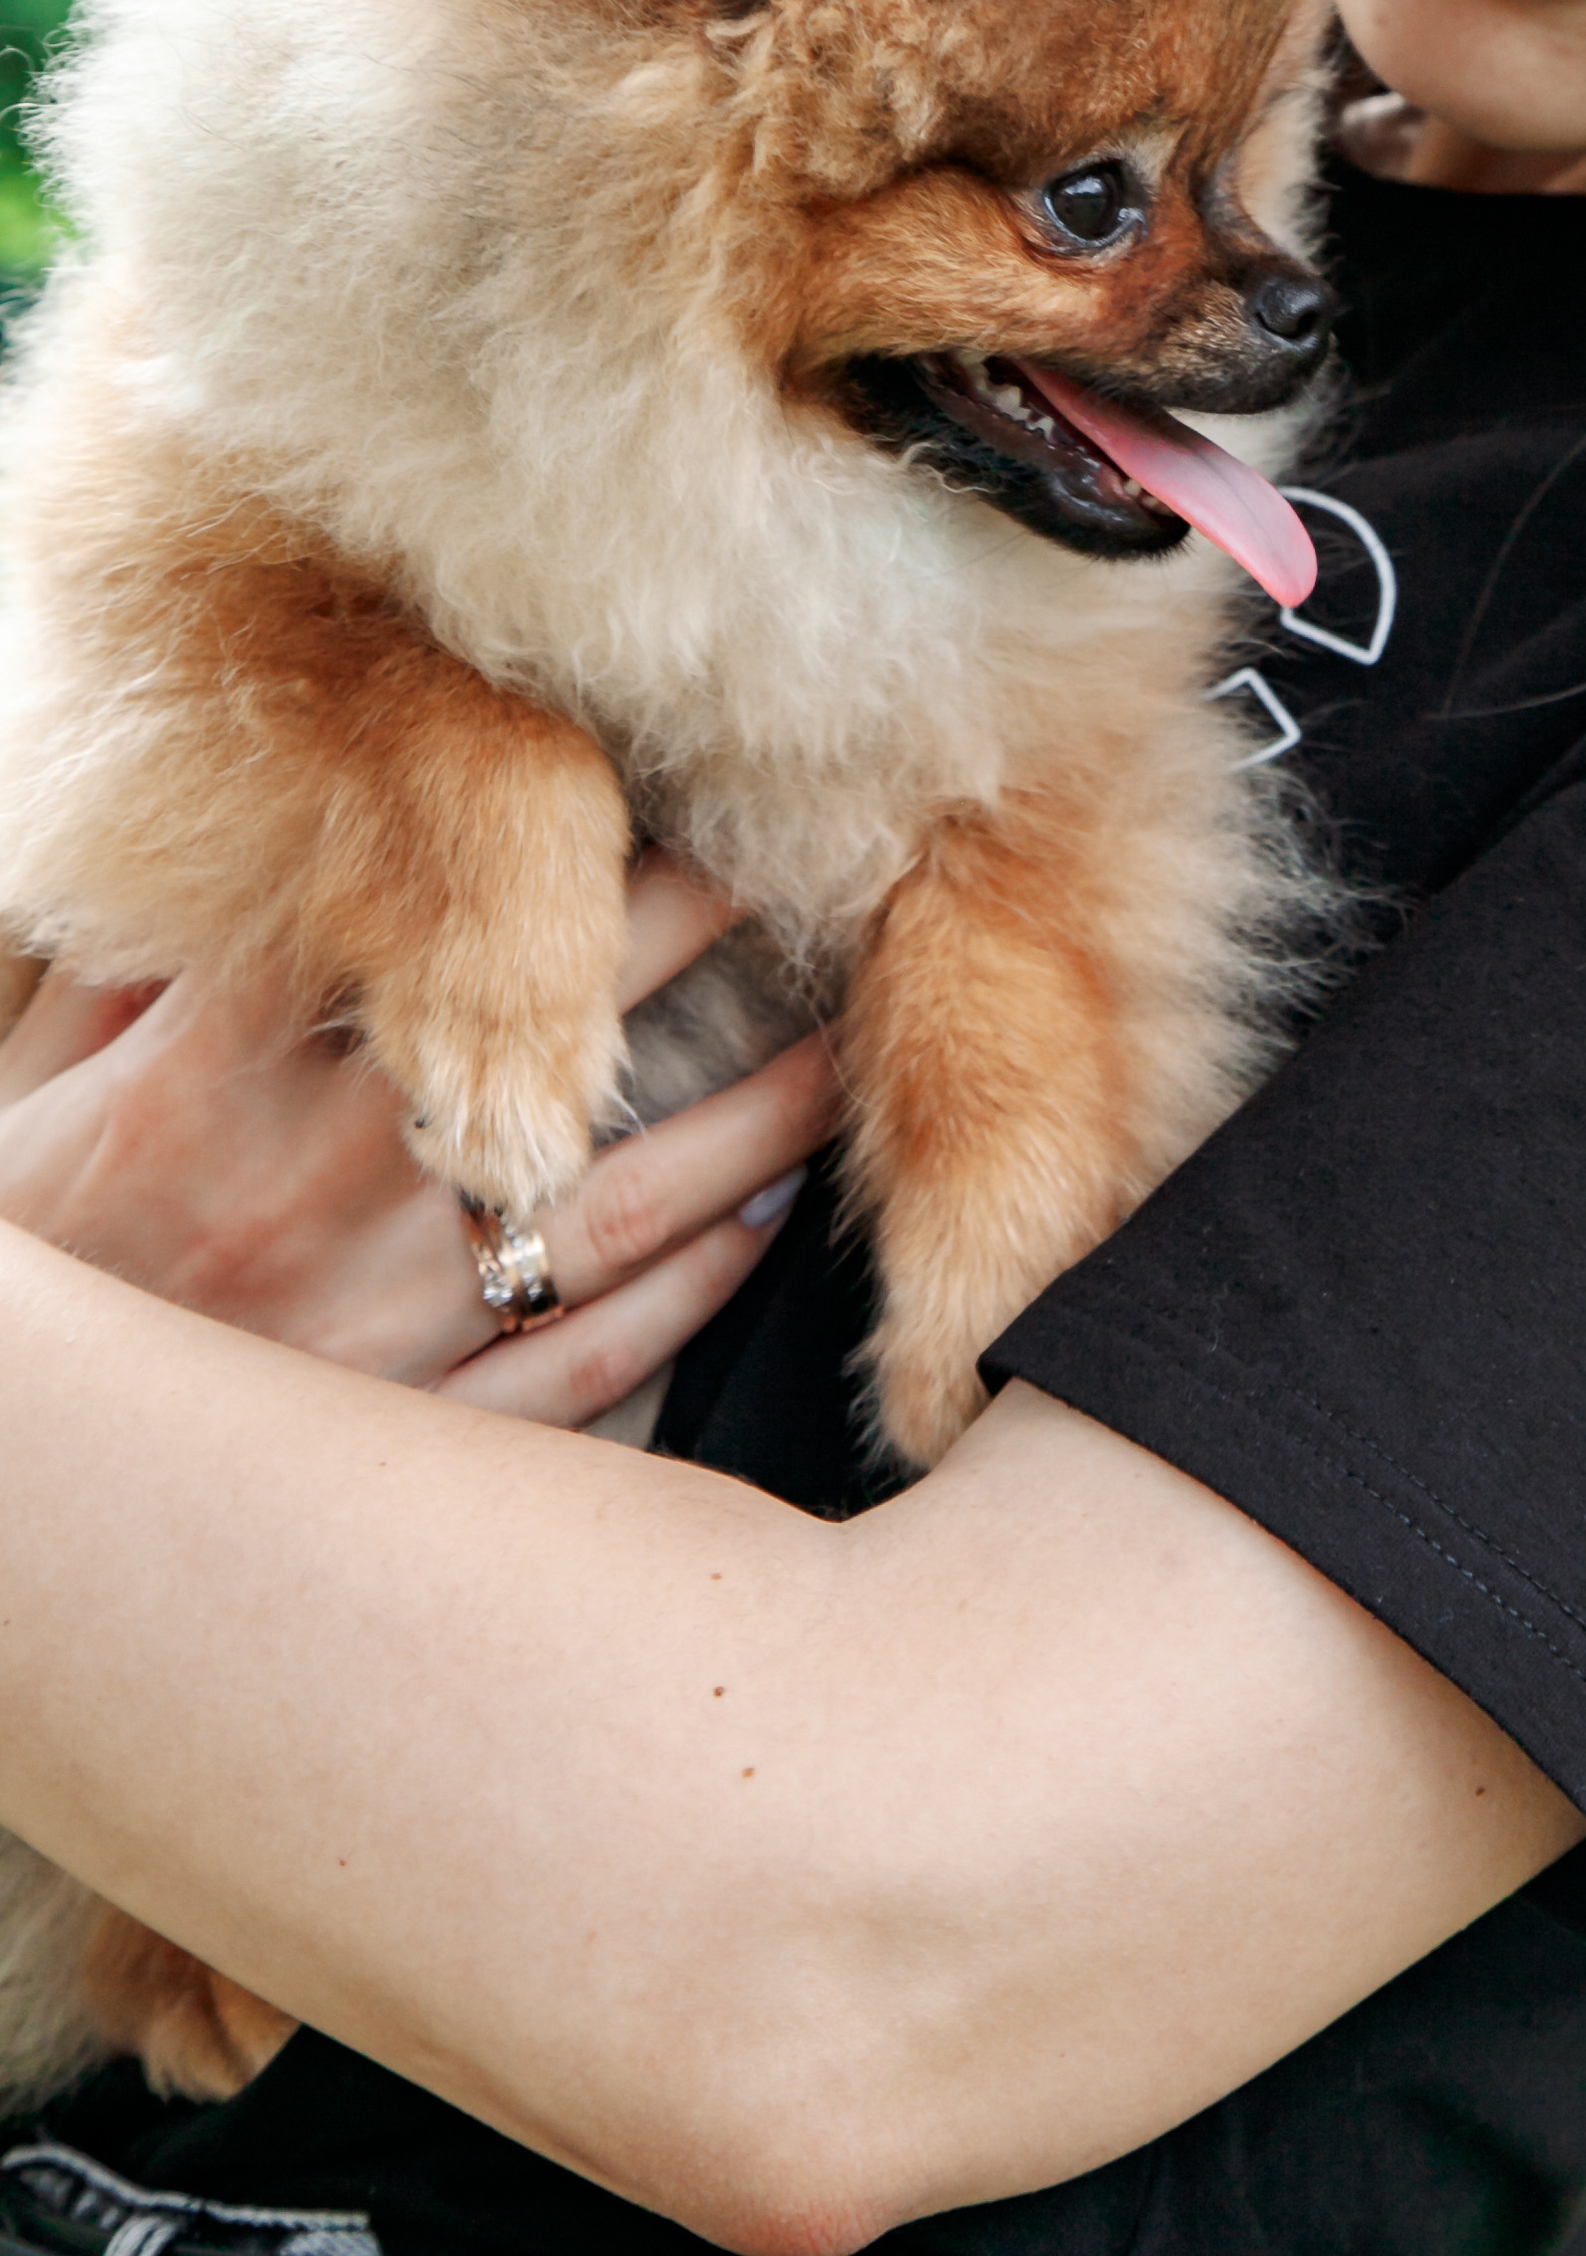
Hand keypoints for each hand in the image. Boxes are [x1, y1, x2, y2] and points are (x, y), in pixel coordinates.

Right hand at [0, 858, 838, 1427]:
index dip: (521, 836)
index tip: (625, 758)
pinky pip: (587, 1365)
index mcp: (210, 1087)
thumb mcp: (20, 1107)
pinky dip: (687, 1293)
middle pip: (545, 1035)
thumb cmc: (21, 1279)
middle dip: (678, 938)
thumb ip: (114, 988)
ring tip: (832, 1050)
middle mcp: (322, 1194)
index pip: (402, 923)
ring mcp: (384, 1328)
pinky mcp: (416, 1442)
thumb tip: (198, 875)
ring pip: (614, 1207)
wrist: (2, 1497)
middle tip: (783, 859)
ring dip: (744, 1123)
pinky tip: (762, 1223)